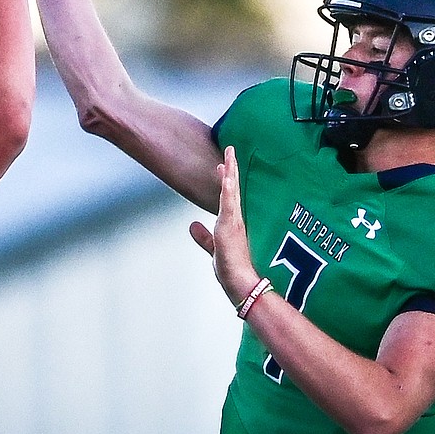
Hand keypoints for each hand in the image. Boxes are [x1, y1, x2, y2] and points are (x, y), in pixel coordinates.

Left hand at [189, 146, 260, 305]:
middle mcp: (235, 219)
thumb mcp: (214, 248)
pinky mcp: (232, 225)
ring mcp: (235, 221)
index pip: (229, 197)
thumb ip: (204, 237)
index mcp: (232, 224)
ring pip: (232, 191)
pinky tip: (227, 175)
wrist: (242, 283)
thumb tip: (192, 225)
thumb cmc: (231, 270)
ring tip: (229, 154)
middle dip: (231, 169)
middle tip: (230, 150)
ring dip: (231, 172)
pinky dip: (228, 188)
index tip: (223, 165)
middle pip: (233, 189)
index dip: (226, 181)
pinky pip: (230, 202)